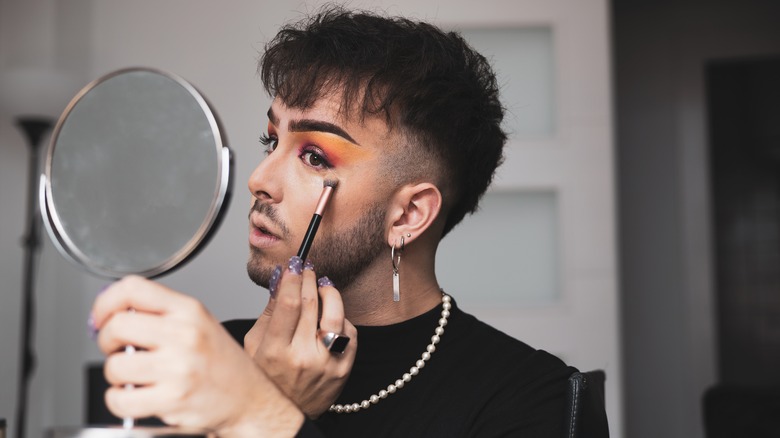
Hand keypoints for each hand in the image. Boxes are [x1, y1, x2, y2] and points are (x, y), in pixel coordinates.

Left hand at [92, 276, 303, 436]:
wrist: (248, 398)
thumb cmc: (219, 362)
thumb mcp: (198, 322)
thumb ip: (160, 313)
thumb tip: (111, 312)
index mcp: (189, 310)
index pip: (132, 289)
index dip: (106, 303)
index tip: (102, 317)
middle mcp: (185, 334)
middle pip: (117, 326)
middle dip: (107, 340)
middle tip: (119, 349)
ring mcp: (179, 367)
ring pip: (115, 366)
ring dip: (116, 375)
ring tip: (135, 376)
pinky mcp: (173, 399)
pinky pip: (120, 399)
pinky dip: (119, 401)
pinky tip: (136, 396)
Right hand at [244, 256, 357, 418]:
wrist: (287, 413)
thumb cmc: (268, 378)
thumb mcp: (254, 346)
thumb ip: (269, 313)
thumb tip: (280, 280)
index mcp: (275, 352)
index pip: (288, 304)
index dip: (293, 279)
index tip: (294, 265)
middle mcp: (302, 357)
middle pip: (312, 304)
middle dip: (310, 279)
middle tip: (307, 269)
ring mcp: (326, 364)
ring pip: (336, 315)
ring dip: (330, 293)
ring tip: (322, 286)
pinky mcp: (344, 369)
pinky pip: (349, 333)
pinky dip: (342, 319)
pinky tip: (330, 316)